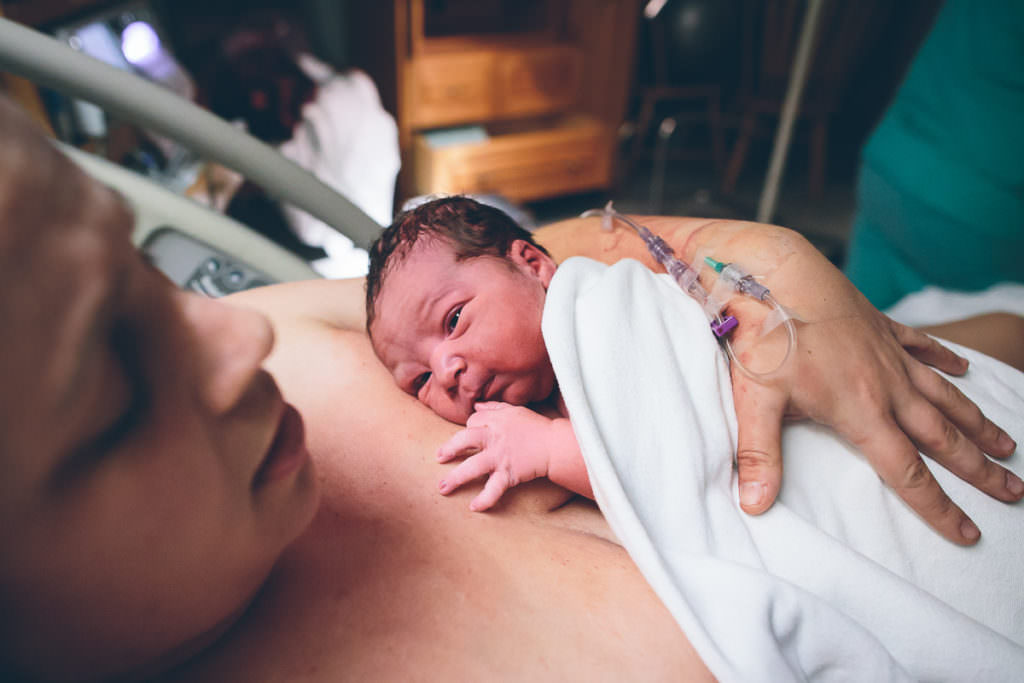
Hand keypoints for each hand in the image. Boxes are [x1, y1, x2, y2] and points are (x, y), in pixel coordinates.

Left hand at [437, 402, 556, 510]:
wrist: (554, 445)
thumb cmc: (535, 427)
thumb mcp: (515, 411)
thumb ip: (494, 408)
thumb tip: (477, 406)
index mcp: (494, 421)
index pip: (472, 423)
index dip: (470, 429)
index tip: (470, 438)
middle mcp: (494, 438)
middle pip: (464, 440)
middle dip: (449, 449)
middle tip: (439, 458)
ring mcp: (500, 457)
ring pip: (472, 467)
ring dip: (455, 478)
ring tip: (442, 489)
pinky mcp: (509, 473)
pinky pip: (494, 488)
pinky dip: (485, 499)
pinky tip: (474, 507)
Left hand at [732, 277, 1020, 545]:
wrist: (777, 272)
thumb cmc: (765, 334)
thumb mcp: (755, 399)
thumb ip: (758, 454)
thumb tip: (753, 505)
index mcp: (860, 410)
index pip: (907, 472)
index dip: (939, 507)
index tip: (968, 532)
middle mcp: (886, 385)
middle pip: (942, 437)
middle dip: (979, 470)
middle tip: (1013, 492)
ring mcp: (888, 354)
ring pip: (944, 394)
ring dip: (975, 421)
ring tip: (1005, 445)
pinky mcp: (881, 327)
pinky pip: (923, 345)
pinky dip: (945, 357)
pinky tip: (964, 366)